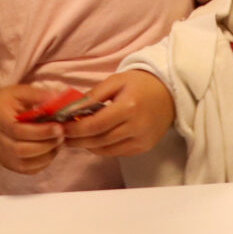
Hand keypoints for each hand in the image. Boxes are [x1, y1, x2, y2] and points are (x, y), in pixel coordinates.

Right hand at [0, 84, 64, 174]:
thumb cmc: (7, 100)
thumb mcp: (20, 91)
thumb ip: (37, 95)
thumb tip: (56, 99)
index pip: (18, 131)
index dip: (40, 132)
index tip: (58, 127)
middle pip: (21, 150)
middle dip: (45, 145)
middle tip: (61, 135)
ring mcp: (1, 154)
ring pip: (24, 164)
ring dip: (46, 156)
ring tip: (59, 143)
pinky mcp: (7, 163)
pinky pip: (26, 170)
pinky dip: (41, 164)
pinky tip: (51, 151)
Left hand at [60, 70, 175, 158]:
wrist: (170, 92)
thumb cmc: (141, 82)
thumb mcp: (116, 81)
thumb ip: (93, 95)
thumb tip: (72, 110)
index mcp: (128, 107)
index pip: (96, 125)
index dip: (76, 129)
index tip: (62, 128)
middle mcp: (136, 127)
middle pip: (99, 141)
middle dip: (78, 140)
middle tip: (62, 136)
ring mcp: (141, 140)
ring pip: (106, 150)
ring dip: (88, 146)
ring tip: (75, 139)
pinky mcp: (143, 148)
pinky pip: (117, 153)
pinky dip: (102, 148)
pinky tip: (94, 140)